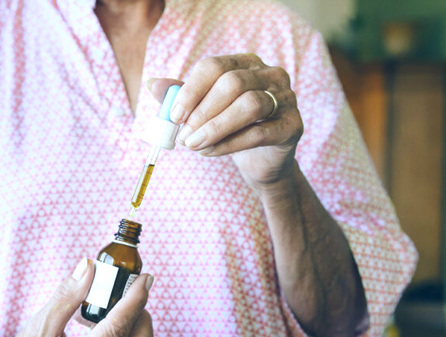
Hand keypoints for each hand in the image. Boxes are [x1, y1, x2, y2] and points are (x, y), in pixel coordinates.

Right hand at [0, 259, 154, 336]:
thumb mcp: (38, 325)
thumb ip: (67, 295)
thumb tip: (90, 267)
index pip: (116, 330)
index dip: (135, 301)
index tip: (145, 279)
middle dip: (143, 320)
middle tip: (134, 297)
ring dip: (134, 332)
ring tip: (116, 311)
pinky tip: (106, 331)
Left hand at [148, 53, 303, 189]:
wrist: (261, 162)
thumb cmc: (230, 130)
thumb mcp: (203, 111)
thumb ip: (181, 96)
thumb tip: (152, 84)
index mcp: (246, 63)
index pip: (215, 66)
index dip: (191, 90)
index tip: (174, 116)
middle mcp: (270, 75)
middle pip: (233, 83)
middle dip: (202, 112)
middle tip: (184, 136)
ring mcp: (286, 99)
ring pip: (250, 105)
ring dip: (215, 128)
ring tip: (194, 145)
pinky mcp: (293, 126)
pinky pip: (259, 133)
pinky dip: (229, 144)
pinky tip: (210, 153)